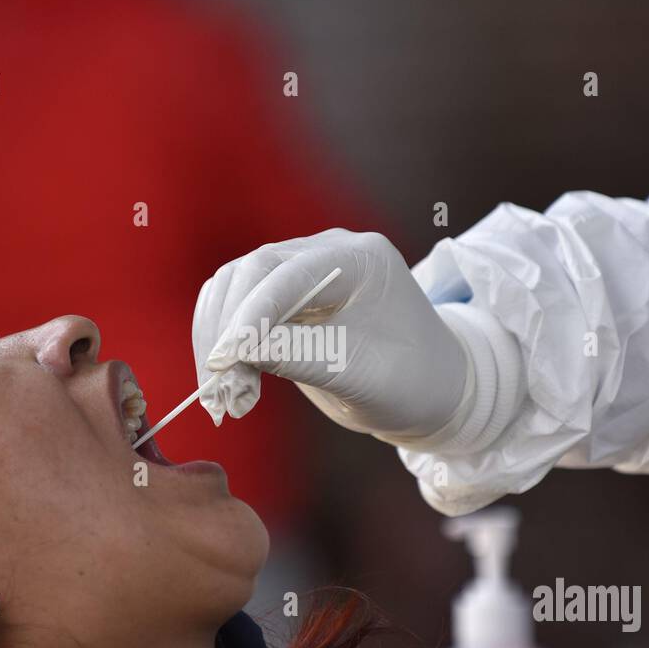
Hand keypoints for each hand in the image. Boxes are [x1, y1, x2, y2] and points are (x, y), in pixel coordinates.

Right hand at [192, 228, 468, 440]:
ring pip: (233, 287)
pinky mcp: (284, 296)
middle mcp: (327, 251)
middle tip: (218, 389)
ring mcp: (303, 269)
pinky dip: (224, 344)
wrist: (431, 390)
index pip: (289, 273)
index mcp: (361, 258)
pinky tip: (231, 385)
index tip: (226, 359)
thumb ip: (299, 357)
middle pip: (251, 272)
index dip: (252, 313)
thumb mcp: (360, 376)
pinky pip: (235, 307)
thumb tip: (233, 351)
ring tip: (224, 396)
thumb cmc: (410, 382)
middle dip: (227, 330)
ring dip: (217, 338)